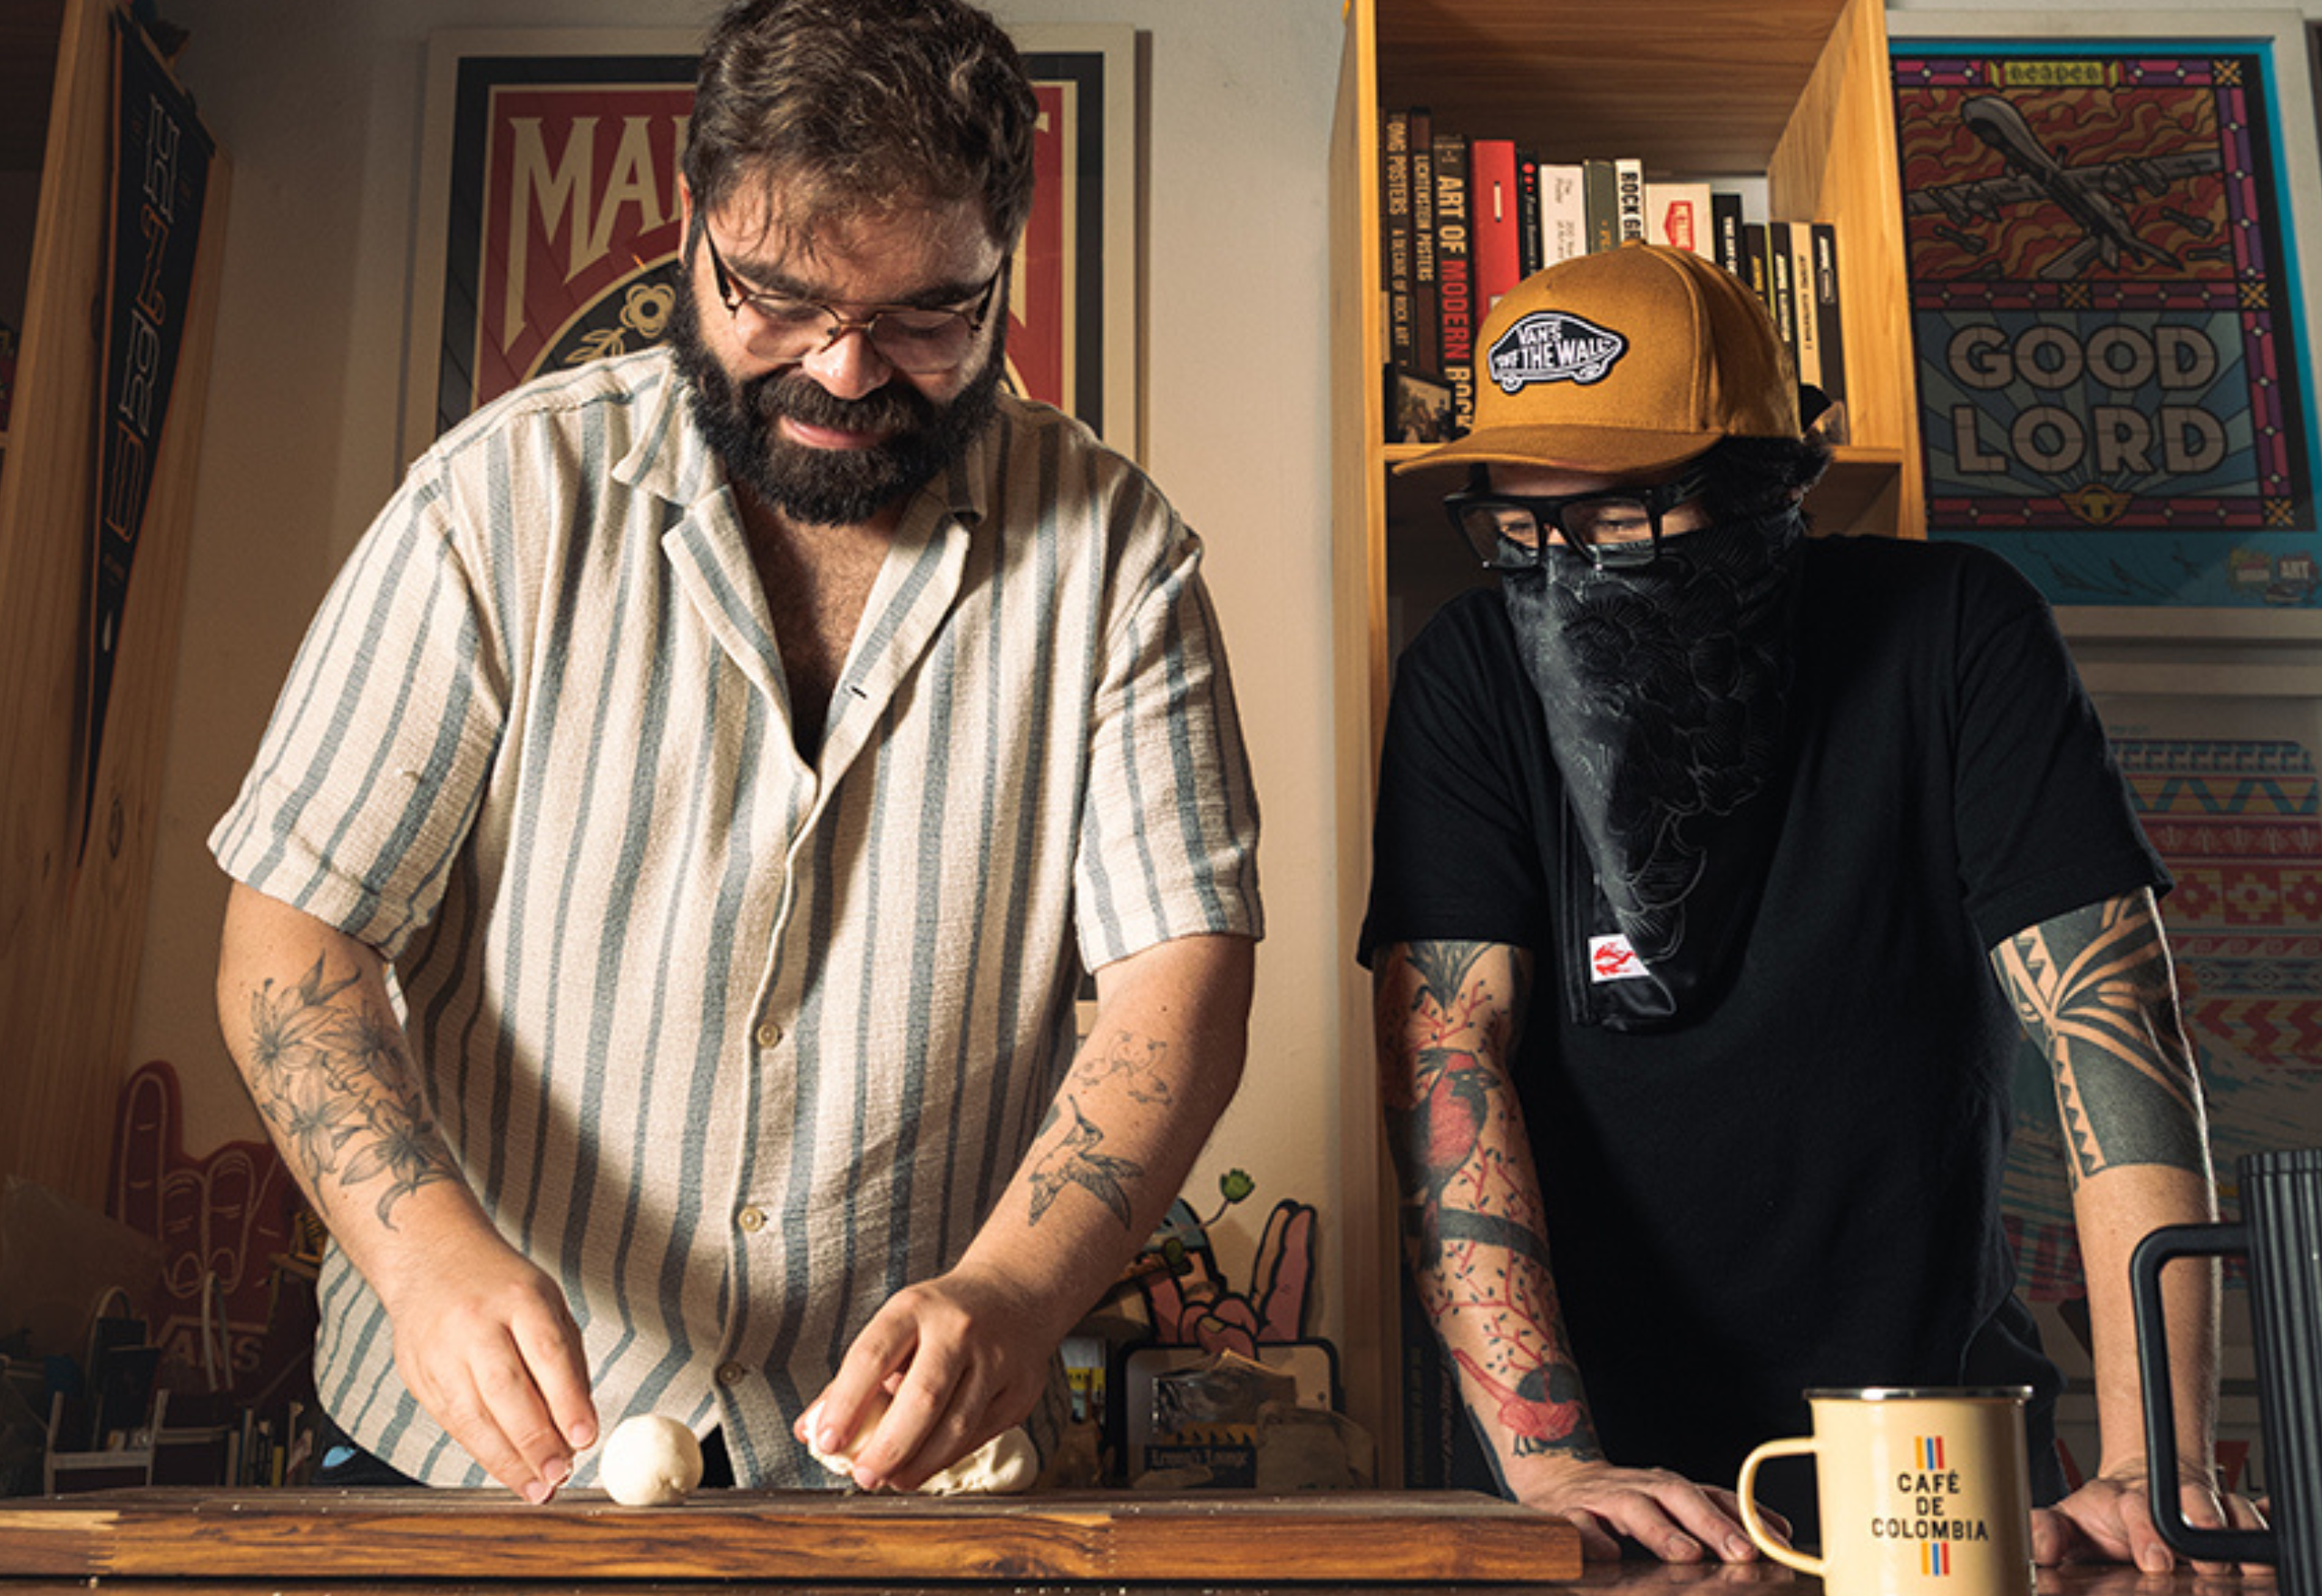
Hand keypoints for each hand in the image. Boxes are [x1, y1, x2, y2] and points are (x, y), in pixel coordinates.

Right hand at [375, 1221, 595, 1501]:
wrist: (430, 1259)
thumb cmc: (502, 1287)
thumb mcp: (548, 1303)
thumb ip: (567, 1361)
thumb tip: (581, 1427)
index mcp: (519, 1296)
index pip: (547, 1352)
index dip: (566, 1400)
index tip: (584, 1439)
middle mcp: (476, 1322)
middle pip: (505, 1388)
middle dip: (535, 1440)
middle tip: (559, 1474)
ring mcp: (440, 1349)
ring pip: (473, 1415)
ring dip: (507, 1460)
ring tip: (537, 1488)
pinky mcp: (417, 1374)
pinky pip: (452, 1422)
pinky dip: (481, 1452)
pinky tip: (506, 1471)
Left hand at [800, 1263, 1054, 1491]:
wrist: (1017, 1291)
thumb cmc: (941, 1317)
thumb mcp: (897, 1325)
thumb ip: (853, 1378)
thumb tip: (810, 1431)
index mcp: (915, 1308)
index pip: (873, 1356)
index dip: (846, 1403)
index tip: (826, 1442)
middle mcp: (959, 1329)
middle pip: (923, 1397)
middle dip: (889, 1447)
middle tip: (863, 1477)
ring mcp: (997, 1359)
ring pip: (957, 1425)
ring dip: (920, 1464)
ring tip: (893, 1480)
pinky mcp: (1020, 1390)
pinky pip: (981, 1435)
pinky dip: (949, 1457)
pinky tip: (927, 1465)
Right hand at [1508, 1455, 1790, 1563]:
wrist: (1555, 1476)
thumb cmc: (1625, 1499)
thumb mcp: (1672, 1502)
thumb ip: (1720, 1516)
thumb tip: (1780, 1532)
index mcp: (1668, 1486)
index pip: (1713, 1495)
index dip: (1746, 1517)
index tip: (1778, 1541)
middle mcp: (1641, 1486)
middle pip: (1678, 1496)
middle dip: (1712, 1523)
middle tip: (1742, 1551)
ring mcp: (1604, 1498)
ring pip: (1634, 1509)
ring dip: (1662, 1531)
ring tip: (1688, 1554)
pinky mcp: (1568, 1513)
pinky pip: (1579, 1525)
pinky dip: (1593, 1538)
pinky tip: (1610, 1554)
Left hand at [2033, 1458, 2267, 1571]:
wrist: (2137, 1484)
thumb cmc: (2104, 1514)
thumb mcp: (2067, 1521)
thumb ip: (2046, 1531)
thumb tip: (2039, 1548)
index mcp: (2126, 1500)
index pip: (2138, 1509)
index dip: (2147, 1533)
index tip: (2153, 1560)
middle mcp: (2169, 1499)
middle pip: (2192, 1505)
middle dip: (2202, 1528)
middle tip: (2206, 1562)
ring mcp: (2204, 1507)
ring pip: (2231, 1510)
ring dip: (2238, 1534)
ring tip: (2245, 1562)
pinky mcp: (2232, 1518)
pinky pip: (2256, 1519)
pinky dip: (2261, 1534)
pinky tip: (2262, 1553)